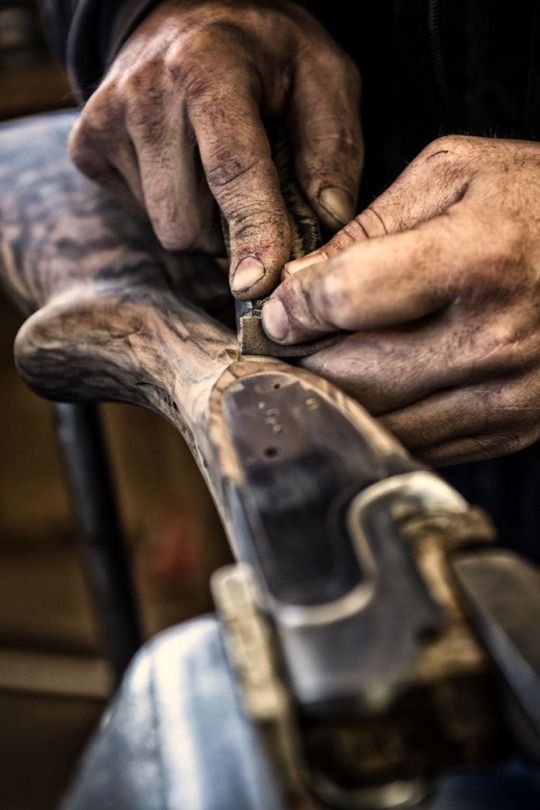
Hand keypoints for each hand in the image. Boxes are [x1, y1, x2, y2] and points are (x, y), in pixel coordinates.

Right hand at [69, 0, 361, 297]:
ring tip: (216, 172)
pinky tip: (182, 166)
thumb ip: (332, 145)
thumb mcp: (321, 75)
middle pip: (187, 221)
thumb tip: (330, 220)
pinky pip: (139, 215)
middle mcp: (146, 92)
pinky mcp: (86, 145)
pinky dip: (170, 207)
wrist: (190, 13)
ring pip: (163, 227)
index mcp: (209, 67)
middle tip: (254, 196)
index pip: (232, 168)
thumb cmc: (266, 53)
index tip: (257, 284)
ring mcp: (106, 119)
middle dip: (228, 232)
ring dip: (202, 221)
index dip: (251, 231)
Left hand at [261, 136, 539, 464]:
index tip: (275, 312)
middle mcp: (491, 342)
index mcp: (474, 260)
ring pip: (376, 422)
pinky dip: (378, 421)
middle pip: (348, 376)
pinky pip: (417, 443)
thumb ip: (367, 227)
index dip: (290, 308)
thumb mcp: (455, 173)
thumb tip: (296, 285)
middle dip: (297, 364)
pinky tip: (370, 391)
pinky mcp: (509, 428)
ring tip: (317, 368)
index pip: (341, 300)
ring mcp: (504, 396)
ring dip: (332, 400)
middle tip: (276, 349)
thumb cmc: (538, 202)